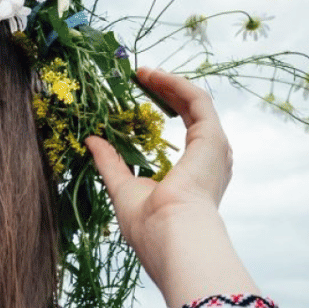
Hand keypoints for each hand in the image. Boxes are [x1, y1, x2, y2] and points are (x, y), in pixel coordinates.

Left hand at [86, 68, 254, 305]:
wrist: (170, 235)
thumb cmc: (148, 223)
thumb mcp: (121, 187)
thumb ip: (110, 162)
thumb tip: (92, 141)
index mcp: (195, 174)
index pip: (184, 132)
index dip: (163, 109)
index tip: (138, 94)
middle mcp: (211, 159)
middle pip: (191, 113)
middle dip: (166, 92)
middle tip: (139, 76)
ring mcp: (215, 148)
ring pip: (196, 103)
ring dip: (170, 84)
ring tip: (143, 72)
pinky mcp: (213, 138)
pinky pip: (198, 100)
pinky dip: (176, 85)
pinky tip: (153, 76)